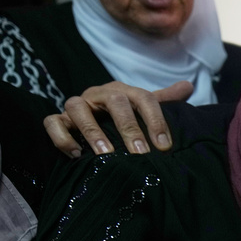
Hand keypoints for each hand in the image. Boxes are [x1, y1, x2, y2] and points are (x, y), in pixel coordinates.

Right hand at [44, 80, 192, 157]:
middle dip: (128, 128)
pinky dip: (62, 137)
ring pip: (77, 108)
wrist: (96, 120)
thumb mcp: (145, 108)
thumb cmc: (125, 117)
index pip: (144, 98)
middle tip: (140, 154)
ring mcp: (77, 106)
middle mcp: (99, 94)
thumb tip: (188, 86)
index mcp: (124, 91)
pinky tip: (77, 154)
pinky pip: (52, 122)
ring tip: (106, 154)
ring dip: (92, 131)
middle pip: (114, 102)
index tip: (164, 146)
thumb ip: (165, 100)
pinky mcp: (58, 119)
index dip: (155, 120)